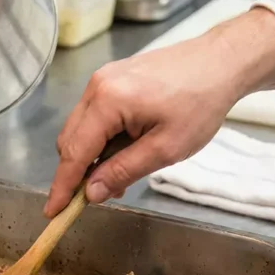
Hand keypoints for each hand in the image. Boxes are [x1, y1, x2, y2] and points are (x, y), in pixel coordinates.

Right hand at [44, 7, 274, 216]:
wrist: (221, 62)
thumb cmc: (200, 104)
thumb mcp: (165, 148)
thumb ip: (123, 171)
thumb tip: (90, 193)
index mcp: (107, 102)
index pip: (74, 153)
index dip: (62, 186)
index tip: (53, 212)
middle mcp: (96, 87)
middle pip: (70, 141)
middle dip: (79, 173)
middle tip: (104, 194)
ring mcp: (102, 80)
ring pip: (80, 130)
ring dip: (92, 157)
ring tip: (122, 173)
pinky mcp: (111, 79)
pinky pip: (93, 116)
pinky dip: (100, 139)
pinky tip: (125, 149)